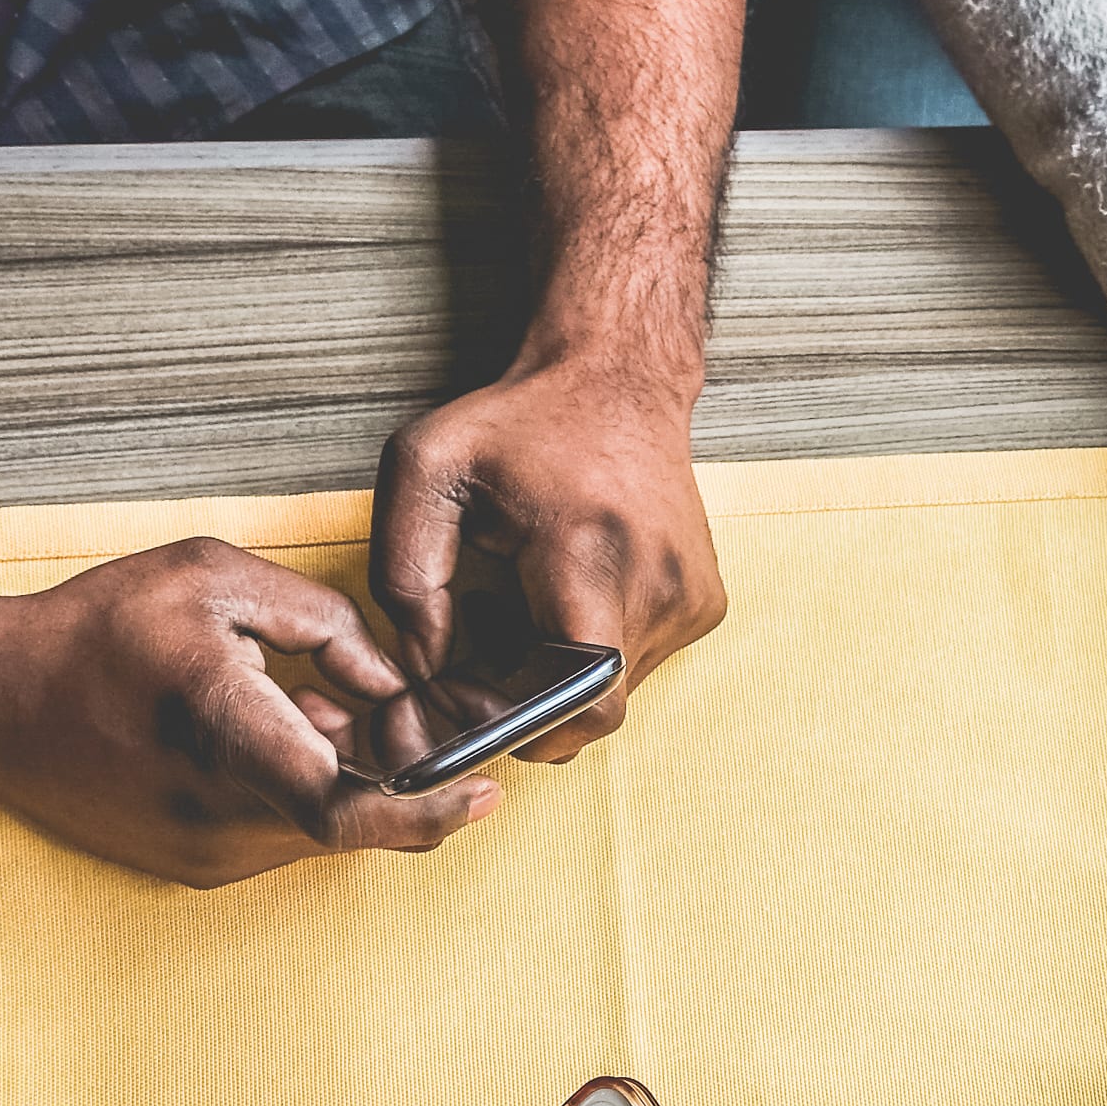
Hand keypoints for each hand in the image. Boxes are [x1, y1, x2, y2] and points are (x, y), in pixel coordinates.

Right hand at [0, 541, 499, 886]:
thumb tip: (387, 680)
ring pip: (324, 826)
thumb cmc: (89, 630)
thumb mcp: (211, 579)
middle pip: (355, 814)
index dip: (432, 808)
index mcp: (222, 732)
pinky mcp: (194, 865)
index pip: (349, 805)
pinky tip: (270, 732)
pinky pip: (284, 833)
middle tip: (394, 709)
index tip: (487, 788)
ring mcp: (204, 850)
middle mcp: (217, 811)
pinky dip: (304, 789)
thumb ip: (322, 619)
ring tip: (302, 703)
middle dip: (397, 767)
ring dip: (347, 774)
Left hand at [371, 358, 724, 763]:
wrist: (620, 376)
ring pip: (614, 692)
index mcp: (590, 557)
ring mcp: (689, 600)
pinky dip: (591, 651)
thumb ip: (403, 574)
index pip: (584, 704)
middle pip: (590, 708)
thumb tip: (421, 664)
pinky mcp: (703, 604)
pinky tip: (564, 596)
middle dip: (526, 703)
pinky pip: (638, 664)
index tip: (474, 699)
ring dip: (558, 675)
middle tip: (481, 643)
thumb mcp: (426, 470)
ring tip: (523, 604)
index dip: (526, 729)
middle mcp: (657, 587)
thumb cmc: (523, 420)